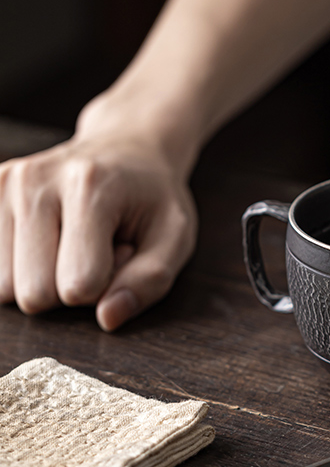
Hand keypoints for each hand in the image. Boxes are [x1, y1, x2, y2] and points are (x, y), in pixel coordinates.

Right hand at [0, 135, 196, 330]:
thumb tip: (107, 319)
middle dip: (70, 290)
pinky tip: (51, 239)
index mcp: (88, 188)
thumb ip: (150, 281)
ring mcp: (3, 184)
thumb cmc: (153, 198)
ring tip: (75, 243)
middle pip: (34, 294)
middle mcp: (34, 182)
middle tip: (97, 251)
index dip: (107, 287)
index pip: (78, 287)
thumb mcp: (175, 238)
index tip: (121, 252)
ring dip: (45, 279)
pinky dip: (22, 267)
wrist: (126, 148)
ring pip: (5, 288)